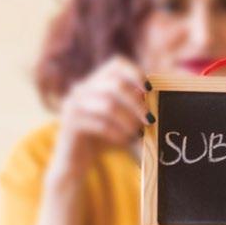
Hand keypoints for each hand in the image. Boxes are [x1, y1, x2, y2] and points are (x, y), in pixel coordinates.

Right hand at [47, 56, 153, 183]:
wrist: (74, 161)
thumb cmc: (102, 138)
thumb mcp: (119, 119)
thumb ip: (133, 106)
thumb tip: (155, 98)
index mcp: (95, 82)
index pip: (117, 64)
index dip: (135, 73)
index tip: (149, 90)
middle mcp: (82, 89)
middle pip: (115, 84)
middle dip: (137, 103)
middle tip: (150, 120)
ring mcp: (74, 105)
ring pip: (108, 106)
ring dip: (129, 121)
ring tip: (139, 134)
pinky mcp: (70, 123)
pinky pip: (100, 125)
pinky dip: (117, 133)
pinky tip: (126, 141)